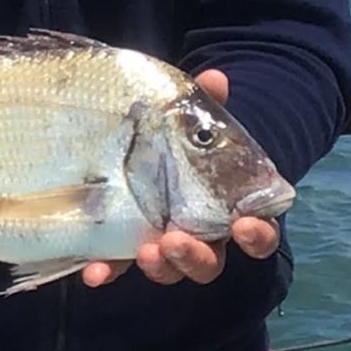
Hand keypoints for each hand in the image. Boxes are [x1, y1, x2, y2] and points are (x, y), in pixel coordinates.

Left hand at [77, 68, 279, 287]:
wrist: (141, 142)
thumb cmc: (184, 138)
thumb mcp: (191, 119)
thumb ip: (204, 105)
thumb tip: (214, 77)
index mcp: (228, 209)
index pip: (257, 232)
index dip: (257, 235)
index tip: (245, 226)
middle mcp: (200, 235)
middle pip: (209, 262)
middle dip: (195, 257)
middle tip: (176, 241)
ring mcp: (161, 245)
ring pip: (168, 270)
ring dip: (160, 267)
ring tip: (145, 252)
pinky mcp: (124, 248)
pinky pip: (117, 267)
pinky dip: (106, 271)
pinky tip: (92, 272)